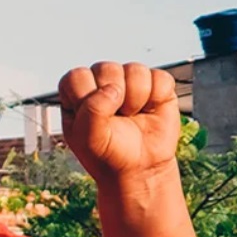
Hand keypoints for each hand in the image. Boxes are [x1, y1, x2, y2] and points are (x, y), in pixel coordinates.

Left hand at [59, 62, 181, 182]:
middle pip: (106, 68)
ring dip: (136, 98)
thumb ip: (92, 111)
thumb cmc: (109, 154)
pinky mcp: (156, 84)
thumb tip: (113, 89)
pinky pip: (160, 77)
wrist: (140, 168)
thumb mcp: (89, 139)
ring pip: (134, 69)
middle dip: (114, 98)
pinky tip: (150, 110)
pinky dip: (157, 97)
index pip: (76, 76)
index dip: (86, 95)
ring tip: (132, 115)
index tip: (93, 119)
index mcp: (77, 94)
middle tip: (116, 119)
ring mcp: (129, 82)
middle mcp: (102, 83)